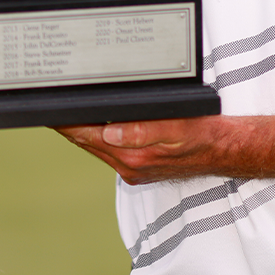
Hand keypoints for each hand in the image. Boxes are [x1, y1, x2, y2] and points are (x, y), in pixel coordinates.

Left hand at [54, 117, 233, 184]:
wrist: (225, 150)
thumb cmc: (203, 134)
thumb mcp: (176, 126)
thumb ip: (143, 131)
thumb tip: (110, 131)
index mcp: (132, 155)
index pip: (86, 136)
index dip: (65, 122)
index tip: (50, 108)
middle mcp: (129, 166)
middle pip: (86, 142)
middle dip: (69, 124)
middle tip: (52, 105)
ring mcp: (133, 170)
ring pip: (97, 147)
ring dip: (84, 131)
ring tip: (69, 112)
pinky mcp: (140, 169)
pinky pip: (111, 152)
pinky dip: (100, 138)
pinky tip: (100, 125)